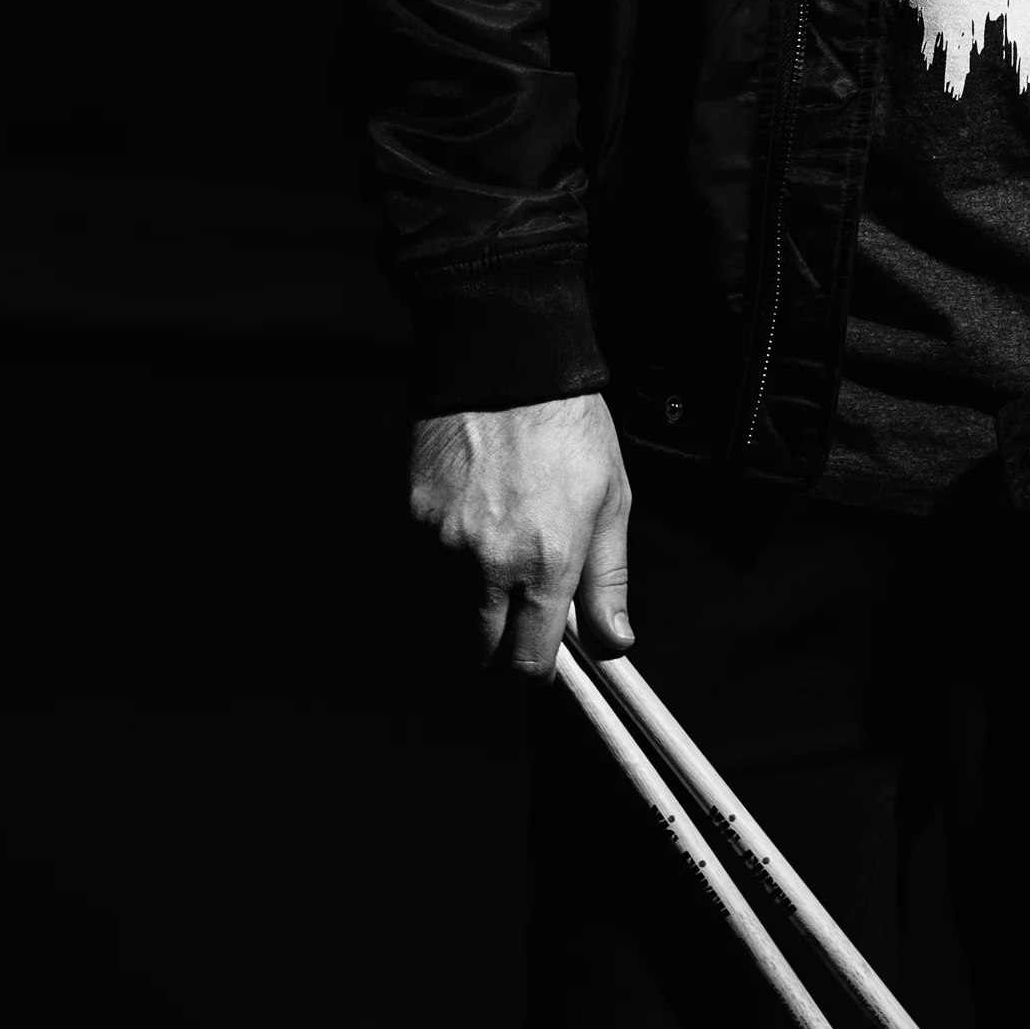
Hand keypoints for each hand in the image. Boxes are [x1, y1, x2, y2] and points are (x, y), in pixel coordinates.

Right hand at [408, 390, 633, 680]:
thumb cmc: (568, 426)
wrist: (507, 362)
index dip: (537, 665)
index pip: (529, 662)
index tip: (543, 651)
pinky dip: (452, 550)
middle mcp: (489, 563)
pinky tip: (477, 505)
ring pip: (453, 605)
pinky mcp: (416, 517)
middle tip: (522, 605)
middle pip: (483, 650)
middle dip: (503, 641)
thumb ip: (608, 580)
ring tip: (504, 534)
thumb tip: (613, 643)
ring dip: (476, 592)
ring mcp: (445, 543)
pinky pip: (432, 560)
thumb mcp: (610, 499)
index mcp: (547, 563)